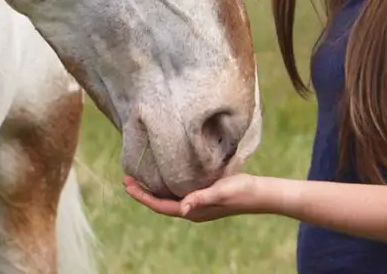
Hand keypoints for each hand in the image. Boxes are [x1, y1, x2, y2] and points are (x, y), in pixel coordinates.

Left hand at [122, 172, 261, 222]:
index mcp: (193, 211)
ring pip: (168, 198)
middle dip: (142, 192)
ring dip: (152, 188)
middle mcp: (192, 210)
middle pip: (160, 203)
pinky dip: (166, 185)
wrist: (260, 193)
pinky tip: (163, 175)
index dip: (143, 196)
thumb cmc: (241, 191)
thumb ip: (201, 198)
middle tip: (126, 178)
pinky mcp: (203, 196)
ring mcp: (197, 204)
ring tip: (138, 176)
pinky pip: (178, 193)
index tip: (127, 185)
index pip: (160, 206)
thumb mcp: (220, 192)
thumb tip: (183, 209)